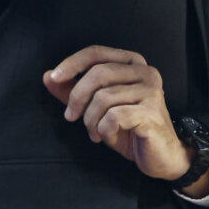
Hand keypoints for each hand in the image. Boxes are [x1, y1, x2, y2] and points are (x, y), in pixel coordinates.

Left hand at [42, 46, 190, 181]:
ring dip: (90, 120)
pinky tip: (110, 136)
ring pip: (103, 98)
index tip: (54, 78)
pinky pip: (113, 117)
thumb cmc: (130, 129)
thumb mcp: (98, 109)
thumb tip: (48, 76)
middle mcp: (145, 72)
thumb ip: (75, 91)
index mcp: (133, 64)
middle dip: (77, 97)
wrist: (160, 156)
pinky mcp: (151, 112)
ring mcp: (151, 91)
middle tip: (71, 117)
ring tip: (94, 133)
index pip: (97, 52)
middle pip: (98, 73)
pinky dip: (103, 130)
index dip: (72, 63)